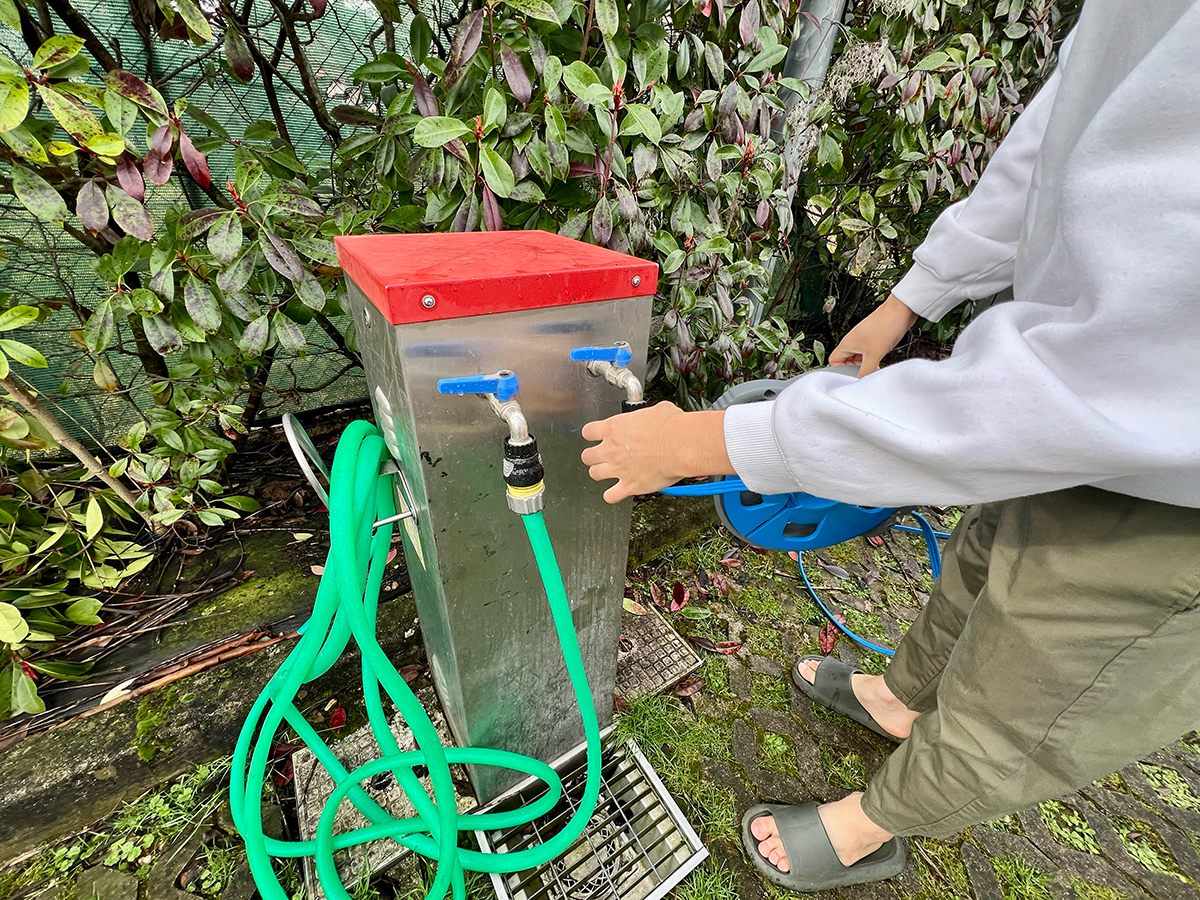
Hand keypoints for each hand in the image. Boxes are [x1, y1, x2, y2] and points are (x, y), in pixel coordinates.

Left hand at [581, 402, 732, 503]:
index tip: (595, 436)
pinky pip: (610, 496)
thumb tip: (657, 415)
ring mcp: (618, 469)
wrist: (681, 445)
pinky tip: (616, 492)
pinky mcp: (629, 486)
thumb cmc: (672, 427)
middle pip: (587, 456)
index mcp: (614, 428)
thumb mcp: (658, 411)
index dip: (592, 434)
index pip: (588, 432)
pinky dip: (611, 496)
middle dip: (592, 456)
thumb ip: (648, 416)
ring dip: (599, 473)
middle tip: (600, 456)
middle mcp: (612, 449)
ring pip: (594, 474)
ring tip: (607, 473)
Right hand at [829, 294, 917, 376]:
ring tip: (875, 366)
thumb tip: (860, 381)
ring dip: (866, 364)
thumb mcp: (874, 354)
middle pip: (847, 361)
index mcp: (847, 343)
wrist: (901, 311)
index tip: (850, 377)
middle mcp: (853, 341)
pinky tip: (881, 360)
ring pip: (859, 357)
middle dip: (855, 369)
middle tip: (865, 373)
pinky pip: (869, 353)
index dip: (839, 371)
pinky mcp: (874, 339)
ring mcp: (864, 339)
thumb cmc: (885, 325)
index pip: (833, 361)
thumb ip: (866, 371)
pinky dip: (874, 359)